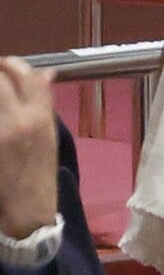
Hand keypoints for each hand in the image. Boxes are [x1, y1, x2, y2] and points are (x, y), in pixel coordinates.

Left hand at [0, 58, 57, 239]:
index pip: (27, 75)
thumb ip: (43, 105)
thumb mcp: (48, 137)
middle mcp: (19, 120)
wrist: (26, 210)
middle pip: (1, 79)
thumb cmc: (38, 174)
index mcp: (40, 118)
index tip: (5, 66)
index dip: (13, 64)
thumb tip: (45, 75)